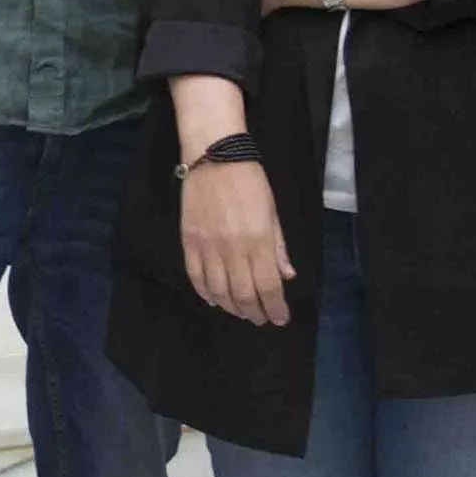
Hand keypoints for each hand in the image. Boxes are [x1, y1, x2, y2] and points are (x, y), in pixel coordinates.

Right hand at [181, 153, 295, 326]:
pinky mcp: (189, 242)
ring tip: (241, 311)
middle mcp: (233, 249)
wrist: (213, 157)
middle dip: (254, 312)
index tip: (280, 318)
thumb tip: (286, 275)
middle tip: (260, 319)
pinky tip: (215, 299)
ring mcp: (208, 247)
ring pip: (219, 290)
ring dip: (231, 307)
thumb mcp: (272, 212)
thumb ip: (278, 247)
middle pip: (243, 294)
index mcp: (258, 241)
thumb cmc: (250, 181)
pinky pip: (196, 276)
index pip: (268, 286)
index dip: (275, 308)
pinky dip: (205, 292)